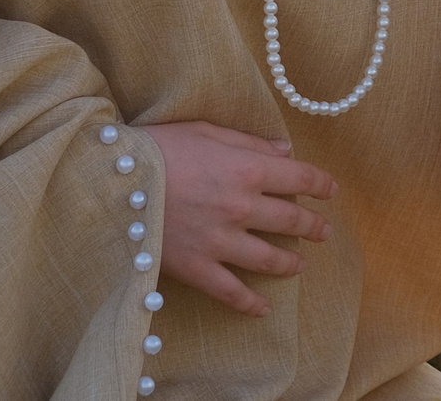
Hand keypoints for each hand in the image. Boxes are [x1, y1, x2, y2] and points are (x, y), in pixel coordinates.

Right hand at [144, 121, 335, 316]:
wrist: (110, 181)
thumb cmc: (157, 148)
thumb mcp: (206, 131)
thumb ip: (249, 143)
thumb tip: (284, 149)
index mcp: (247, 169)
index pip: (299, 177)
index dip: (321, 184)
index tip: (331, 191)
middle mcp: (241, 206)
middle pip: (290, 219)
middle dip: (312, 226)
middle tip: (323, 231)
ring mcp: (220, 240)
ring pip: (269, 258)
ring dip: (290, 263)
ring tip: (300, 265)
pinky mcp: (197, 267)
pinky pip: (231, 291)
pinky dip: (250, 303)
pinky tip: (264, 309)